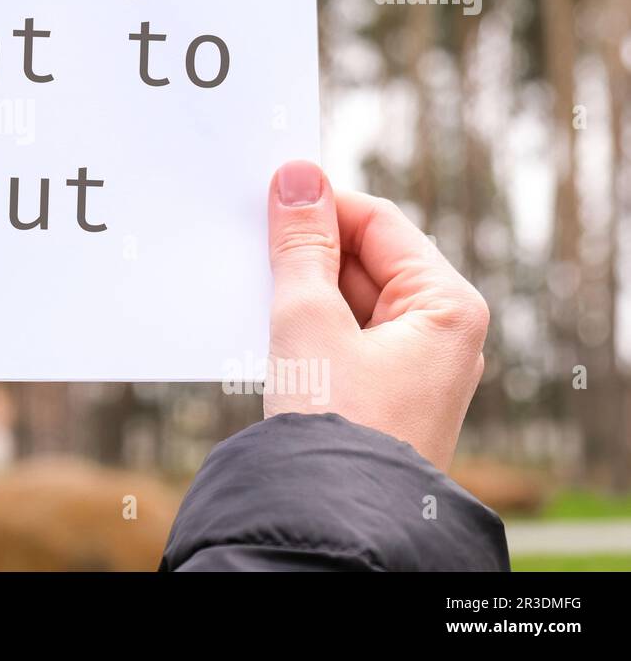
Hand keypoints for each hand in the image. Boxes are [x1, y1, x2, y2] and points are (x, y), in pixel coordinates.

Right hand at [263, 160, 488, 470]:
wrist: (333, 520)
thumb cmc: (335, 421)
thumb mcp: (308, 317)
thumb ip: (300, 243)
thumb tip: (297, 176)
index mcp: (448, 305)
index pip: (378, 222)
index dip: (320, 204)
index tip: (264, 196)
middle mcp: (441, 332)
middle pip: (365, 259)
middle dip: (305, 252)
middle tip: (247, 242)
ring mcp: (413, 366)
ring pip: (348, 299)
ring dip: (299, 289)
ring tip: (252, 288)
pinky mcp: (383, 394)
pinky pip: (342, 336)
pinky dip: (304, 324)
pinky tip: (264, 324)